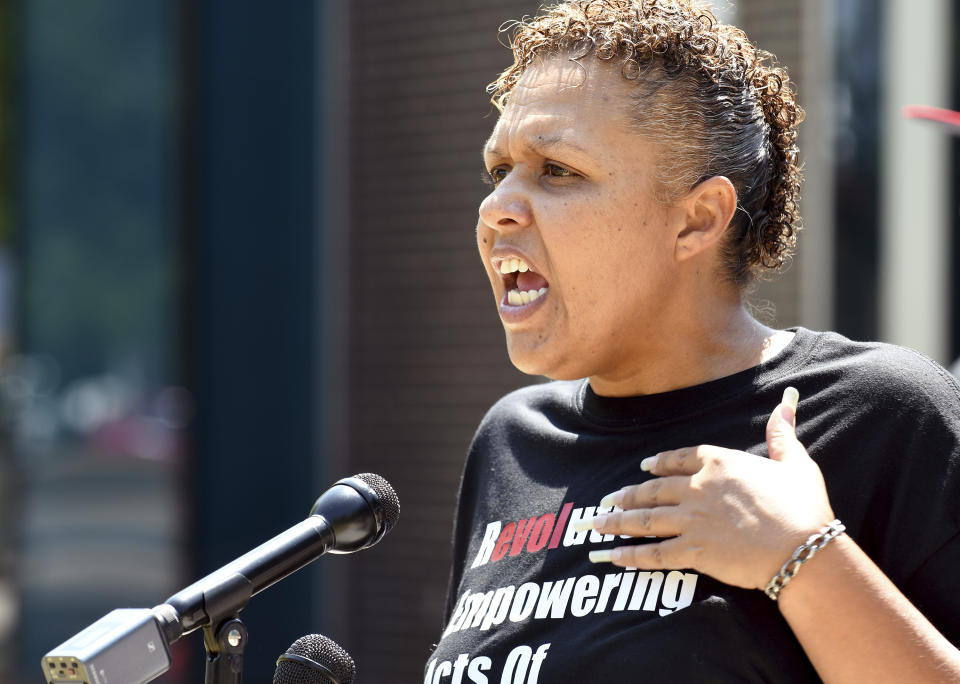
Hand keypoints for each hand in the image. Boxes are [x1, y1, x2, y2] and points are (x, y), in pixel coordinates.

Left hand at [587, 388, 835, 589]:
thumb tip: (785, 404)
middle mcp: (697, 488)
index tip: (643, 468)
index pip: (679, 459)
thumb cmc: (803, 506)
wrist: (802, 548)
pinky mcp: (692, 551)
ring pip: (645, 519)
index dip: (659, 464)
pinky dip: (629, 555)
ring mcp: (691, 520)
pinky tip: (610, 556)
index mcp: (718, 463)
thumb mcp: (794, 462)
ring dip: (617, 522)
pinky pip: (653, 553)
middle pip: (653, 490)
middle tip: (607, 500)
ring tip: (596, 524)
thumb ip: (781, 434)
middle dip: (627, 495)